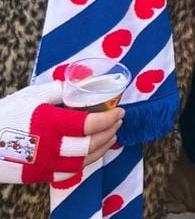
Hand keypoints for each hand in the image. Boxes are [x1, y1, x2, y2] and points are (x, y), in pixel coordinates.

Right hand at [0, 80, 121, 184]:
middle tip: (118, 122)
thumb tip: (87, 82)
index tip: (120, 111)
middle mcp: (48, 147)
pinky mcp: (37, 176)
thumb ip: (61, 90)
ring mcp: (43, 165)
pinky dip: (83, 163)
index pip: (88, 124)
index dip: (109, 118)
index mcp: (49, 123)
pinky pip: (67, 173)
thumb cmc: (7, 114)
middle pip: (89, 145)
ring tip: (111, 137)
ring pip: (81, 162)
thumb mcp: (33, 96)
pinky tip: (90, 153)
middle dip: (110, 133)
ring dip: (101, 149)